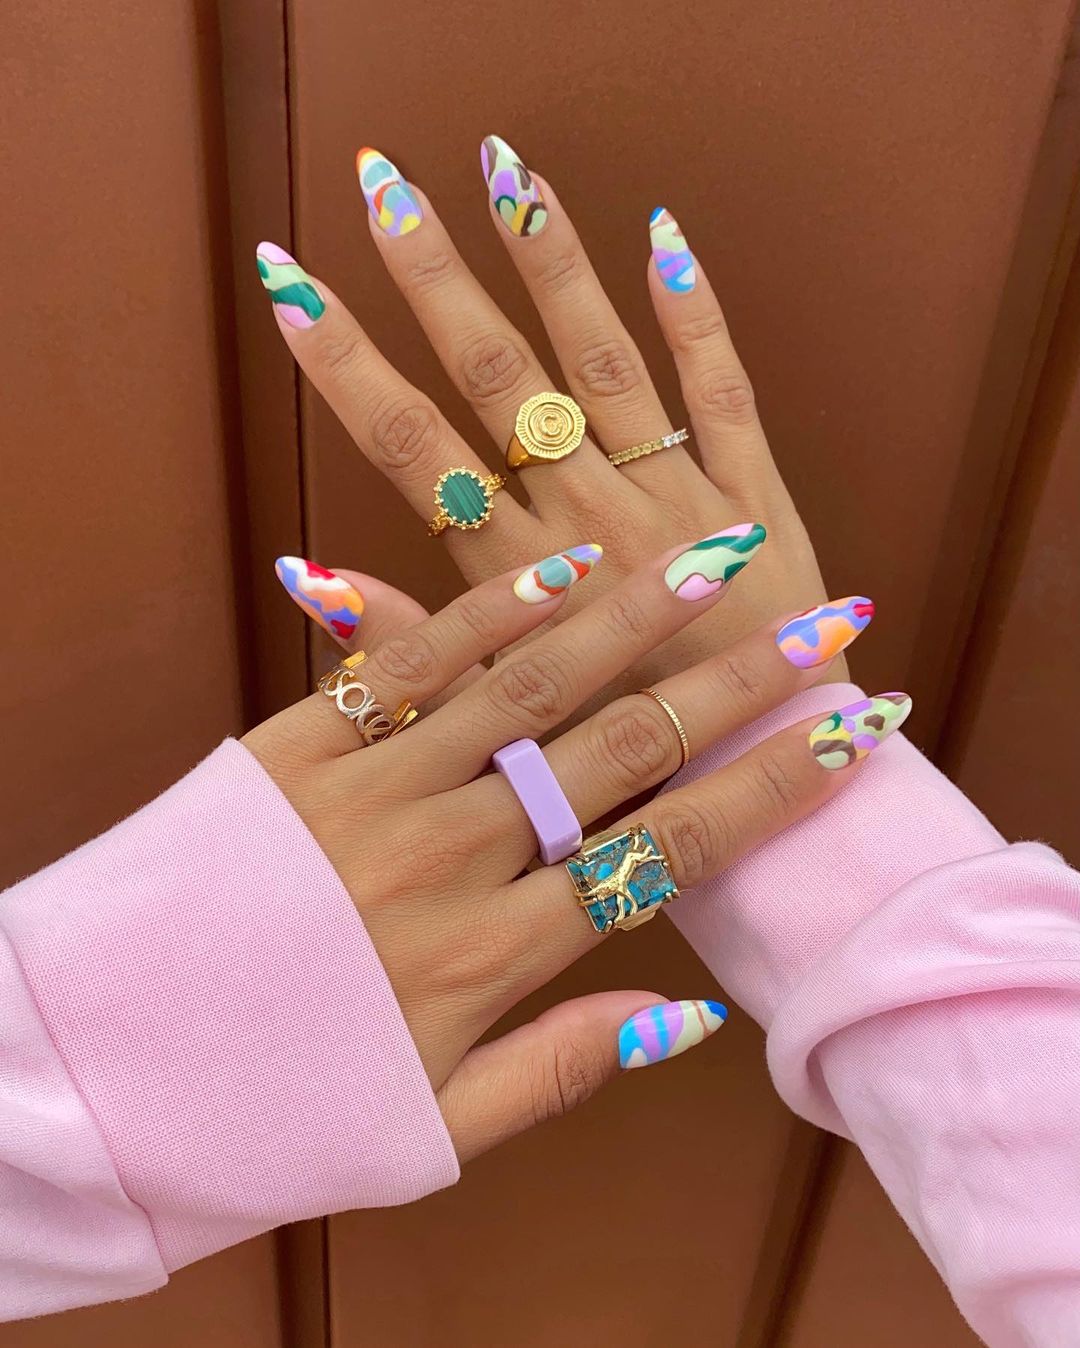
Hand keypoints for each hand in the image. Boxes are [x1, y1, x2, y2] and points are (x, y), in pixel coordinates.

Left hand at [244, 540, 900, 1161]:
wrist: (97, 1068)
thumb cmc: (274, 1103)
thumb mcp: (430, 1131)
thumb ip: (564, 1069)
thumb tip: (690, 1017)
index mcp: (491, 958)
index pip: (669, 858)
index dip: (771, 796)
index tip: (852, 742)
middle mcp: (448, 859)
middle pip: (621, 753)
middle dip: (735, 688)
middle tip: (821, 630)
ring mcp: (372, 791)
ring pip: (529, 685)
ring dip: (632, 618)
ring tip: (713, 560)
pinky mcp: (298, 743)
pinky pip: (410, 661)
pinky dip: (490, 608)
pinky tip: (561, 566)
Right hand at [258, 139, 855, 714]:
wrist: (758, 766)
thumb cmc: (617, 758)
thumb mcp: (493, 715)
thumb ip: (404, 640)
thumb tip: (302, 574)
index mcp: (517, 571)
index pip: (412, 448)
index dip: (347, 366)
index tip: (293, 287)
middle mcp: (589, 517)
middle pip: (499, 378)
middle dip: (434, 277)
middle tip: (382, 183)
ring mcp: (675, 494)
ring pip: (601, 360)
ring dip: (551, 264)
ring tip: (504, 169)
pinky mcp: (752, 491)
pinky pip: (721, 389)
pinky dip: (694, 315)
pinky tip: (664, 235)